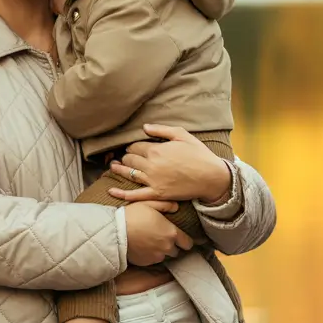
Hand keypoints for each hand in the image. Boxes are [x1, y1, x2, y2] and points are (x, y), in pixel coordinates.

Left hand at [108, 124, 232, 204]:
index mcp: (156, 150)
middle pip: (130, 159)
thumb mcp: (182, 135)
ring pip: (129, 174)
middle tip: (126, 156)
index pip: (135, 146)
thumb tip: (144, 128)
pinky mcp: (157, 194)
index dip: (132, 146)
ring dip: (119, 170)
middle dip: (126, 156)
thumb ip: (161, 130)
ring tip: (113, 167)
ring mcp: (153, 181)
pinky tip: (111, 191)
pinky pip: (135, 195)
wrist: (212, 177)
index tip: (134, 147)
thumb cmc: (199, 154)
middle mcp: (151, 165)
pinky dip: (121, 194)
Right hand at [124, 200, 193, 266]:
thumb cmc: (133, 215)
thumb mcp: (149, 203)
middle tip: (161, 237)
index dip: (185, 240)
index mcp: (171, 233)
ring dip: (160, 250)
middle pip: (176, 251)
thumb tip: (176, 206)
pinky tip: (142, 246)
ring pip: (164, 256)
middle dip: (171, 245)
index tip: (180, 238)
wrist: (115, 231)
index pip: (187, 243)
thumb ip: (166, 204)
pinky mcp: (146, 262)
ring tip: (150, 242)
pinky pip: (152, 260)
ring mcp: (156, 257)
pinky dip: (150, 255)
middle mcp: (167, 247)